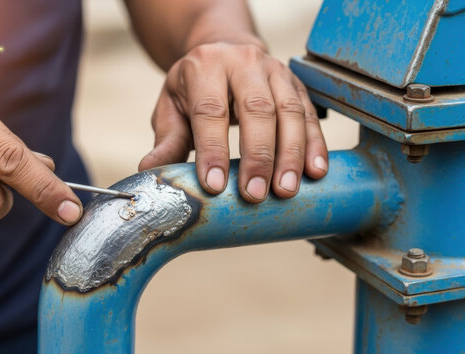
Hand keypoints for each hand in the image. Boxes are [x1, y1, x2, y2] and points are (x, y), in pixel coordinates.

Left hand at [139, 43, 327, 202]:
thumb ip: (167, 139)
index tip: (214, 185)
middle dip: (257, 156)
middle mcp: (243, 63)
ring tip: (286, 190)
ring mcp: (274, 71)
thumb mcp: (172, 106)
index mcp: (205, 66)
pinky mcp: (296, 84)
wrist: (223, 48)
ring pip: (289, 112)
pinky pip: (309, 114)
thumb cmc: (194, 86)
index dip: (213, 149)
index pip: (210, 110)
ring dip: (291, 154)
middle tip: (254, 194)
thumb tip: (149, 172)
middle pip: (257, 110)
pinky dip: (315, 144)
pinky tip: (315, 171)